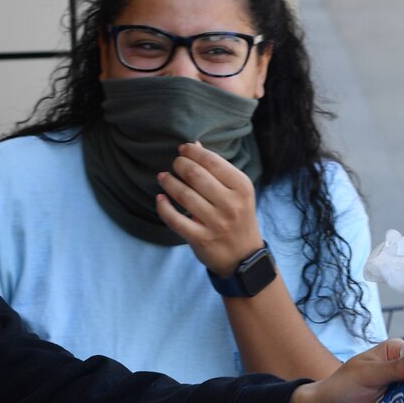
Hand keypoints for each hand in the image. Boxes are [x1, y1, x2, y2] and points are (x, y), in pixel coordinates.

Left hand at [156, 142, 265, 277]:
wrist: (244, 258)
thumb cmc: (238, 218)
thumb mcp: (237, 192)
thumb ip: (218, 169)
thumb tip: (194, 144)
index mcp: (242, 187)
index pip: (212, 161)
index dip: (193, 152)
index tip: (183, 149)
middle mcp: (231, 204)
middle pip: (195, 175)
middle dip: (180, 165)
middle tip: (174, 164)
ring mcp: (216, 223)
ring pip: (183, 195)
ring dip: (168, 182)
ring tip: (163, 177)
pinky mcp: (201, 239)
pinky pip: (175, 219)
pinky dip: (163, 206)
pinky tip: (160, 198)